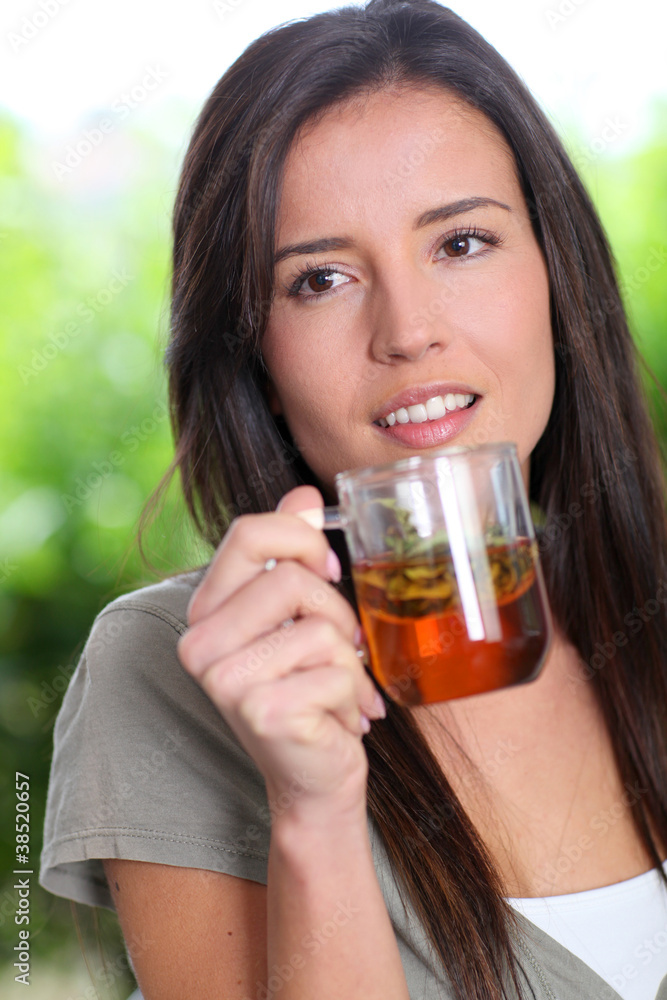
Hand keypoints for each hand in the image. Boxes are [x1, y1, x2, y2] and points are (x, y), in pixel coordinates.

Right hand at [177, 485, 385, 820]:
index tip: (328, 572)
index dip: (302, 539)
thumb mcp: (298, 618)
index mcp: (206, 610)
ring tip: (341, 691)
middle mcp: (200, 642)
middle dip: (338, 615)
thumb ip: (294, 556)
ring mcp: (224, 679)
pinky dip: (354, 697)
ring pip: (321, 628)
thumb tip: (305, 494)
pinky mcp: (259, 710)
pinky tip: (342, 721)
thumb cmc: (307, 691)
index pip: (248, 531)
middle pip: (292, 579)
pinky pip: (336, 672)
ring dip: (350, 663)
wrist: (313, 777)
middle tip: (345, 651)